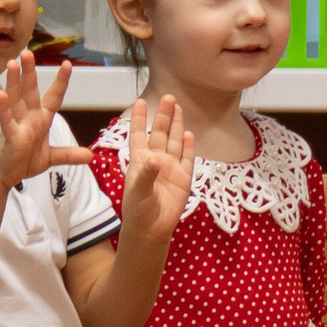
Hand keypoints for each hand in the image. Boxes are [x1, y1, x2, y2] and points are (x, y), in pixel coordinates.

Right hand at [0, 52, 90, 190]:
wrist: (7, 174)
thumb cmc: (24, 160)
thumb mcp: (51, 157)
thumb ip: (69, 154)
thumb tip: (91, 156)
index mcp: (41, 118)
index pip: (53, 97)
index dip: (60, 82)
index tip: (68, 64)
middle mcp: (28, 117)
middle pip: (30, 91)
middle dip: (29, 72)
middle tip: (28, 51)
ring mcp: (18, 124)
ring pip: (16, 99)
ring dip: (14, 81)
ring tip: (13, 63)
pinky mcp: (10, 136)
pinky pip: (7, 119)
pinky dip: (4, 108)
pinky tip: (1, 94)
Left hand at [117, 97, 196, 246]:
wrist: (152, 229)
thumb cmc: (138, 210)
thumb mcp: (138, 192)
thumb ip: (145, 175)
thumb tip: (153, 158)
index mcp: (139, 161)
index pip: (138, 135)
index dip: (139, 119)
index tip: (139, 101)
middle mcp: (156, 160)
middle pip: (160, 133)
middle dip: (163, 115)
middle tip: (168, 97)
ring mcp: (171, 167)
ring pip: (174, 141)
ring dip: (176, 125)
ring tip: (178, 107)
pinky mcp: (184, 177)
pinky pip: (187, 158)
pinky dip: (188, 146)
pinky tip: (189, 133)